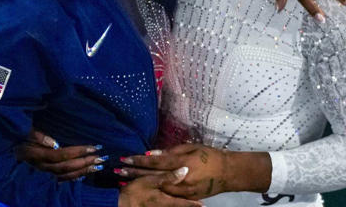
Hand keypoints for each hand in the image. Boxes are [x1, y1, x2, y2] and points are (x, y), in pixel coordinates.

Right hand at [15, 127, 105, 180]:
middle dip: (84, 162)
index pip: (60, 155)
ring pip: (65, 175)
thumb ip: (38, 136)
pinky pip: (60, 179)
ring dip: (82, 171)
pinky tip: (84, 175)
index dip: (77, 152)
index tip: (93, 147)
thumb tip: (55, 143)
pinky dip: (73, 178)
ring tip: (98, 166)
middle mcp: (39, 165)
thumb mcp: (24, 131)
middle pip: (65, 167)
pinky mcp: (43, 175)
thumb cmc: (17, 134)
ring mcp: (42, 172)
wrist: (5, 147)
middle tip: (101, 157)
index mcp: (35, 154)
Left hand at [120, 144, 270, 199]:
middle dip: (133, 174)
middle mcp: (179, 178)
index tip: (125, 159)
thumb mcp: (191, 148)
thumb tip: (153, 154)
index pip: (154, 162)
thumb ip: (171, 151)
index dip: (138, 160)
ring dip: (140, 183)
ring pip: (156, 187)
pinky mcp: (185, 197)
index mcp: (181, 162)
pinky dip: (153, 191)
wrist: (227, 173)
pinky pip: (166, 195)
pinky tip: (142, 190)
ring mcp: (181, 190)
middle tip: (117, 171)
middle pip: (151, 176)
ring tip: (124, 182)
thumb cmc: (210, 156)